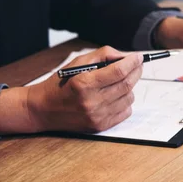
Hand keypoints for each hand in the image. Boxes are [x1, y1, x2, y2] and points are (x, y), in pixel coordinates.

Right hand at [17, 47, 142, 132]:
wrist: (43, 109)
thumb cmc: (61, 83)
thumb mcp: (78, 63)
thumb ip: (103, 55)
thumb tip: (126, 56)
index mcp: (84, 83)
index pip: (118, 71)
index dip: (132, 62)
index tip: (139, 57)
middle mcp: (91, 102)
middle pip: (127, 84)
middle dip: (136, 71)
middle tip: (137, 65)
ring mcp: (97, 116)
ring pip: (129, 97)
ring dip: (130, 86)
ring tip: (119, 82)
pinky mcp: (100, 126)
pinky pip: (126, 111)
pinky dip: (125, 101)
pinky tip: (115, 95)